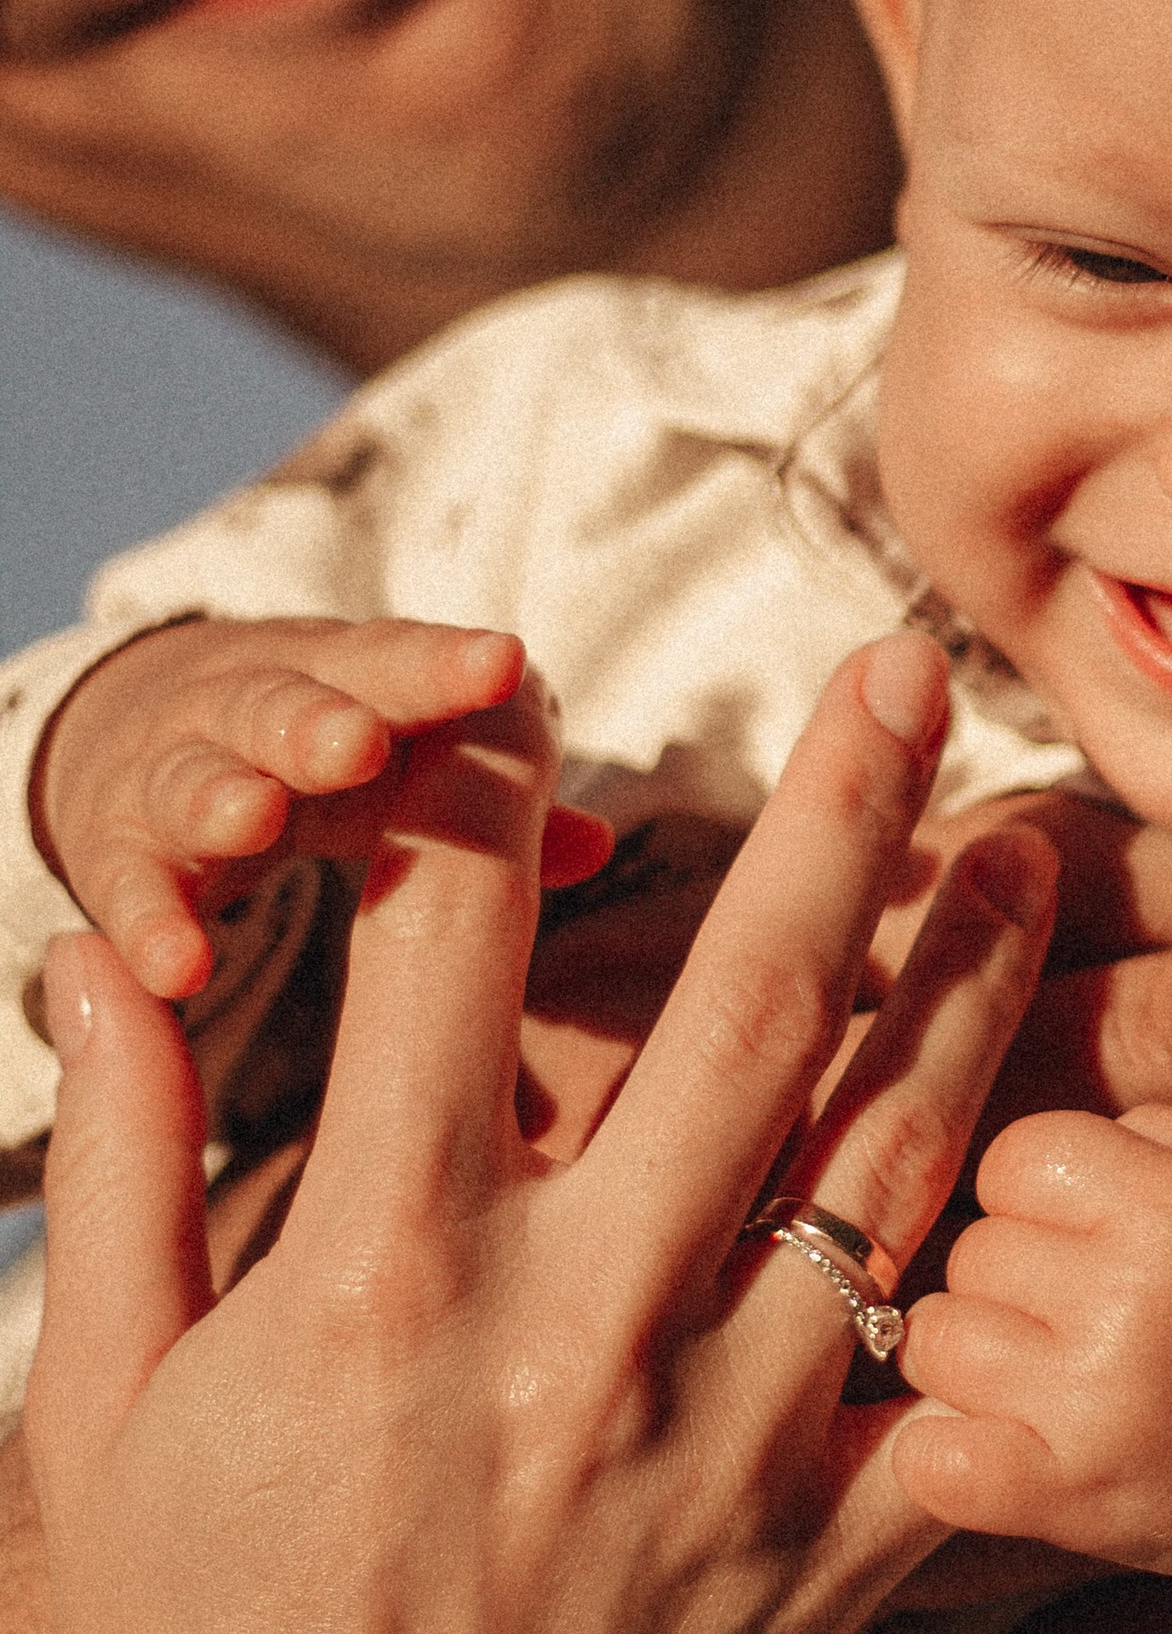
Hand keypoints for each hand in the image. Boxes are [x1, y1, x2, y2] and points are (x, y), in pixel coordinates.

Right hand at [0, 634, 1055, 1633]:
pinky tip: (1091, 1156)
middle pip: (737, 1010)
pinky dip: (1038, 1277)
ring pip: (891, 1162)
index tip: (523, 683)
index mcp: (376, 1278)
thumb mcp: (102, 1418)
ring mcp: (724, 1456)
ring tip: (1024, 849)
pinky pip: (967, 1395)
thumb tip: (104, 951)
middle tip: (910, 670)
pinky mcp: (822, 1574)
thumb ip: (131, 1165)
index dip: (479, 786)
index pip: (442, 953)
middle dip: (833, 811)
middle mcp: (574, 1338)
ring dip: (969, 987)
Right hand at [33, 613, 612, 997]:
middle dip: (320, 724)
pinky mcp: (113, 852)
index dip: (446, 665)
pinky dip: (147, 928)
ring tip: (251, 818)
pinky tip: (178, 971)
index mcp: (340, 682)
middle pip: (281, 707)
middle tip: (360, 742)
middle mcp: (247, 710)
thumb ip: (478, 807)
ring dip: (221, 798)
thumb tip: (595, 843)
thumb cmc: (312, 765)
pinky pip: (126, 889)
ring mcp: (171, 775)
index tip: (505, 662)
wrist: (131, 736)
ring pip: (194, 779)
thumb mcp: (388, 773)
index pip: (394, 665)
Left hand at [896, 1108, 1171, 1590]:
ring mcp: (1094, 1403)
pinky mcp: (1071, 1496)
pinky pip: (933, 1458)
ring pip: (935, 1339)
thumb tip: (1036, 1147)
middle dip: (1011, 1279)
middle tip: (1073, 1317)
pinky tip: (992, 1444)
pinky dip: (942, 1454)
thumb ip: (1158, 1136)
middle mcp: (1131, 1295)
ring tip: (1038, 1378)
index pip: (1016, 1157)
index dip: (1032, 1193)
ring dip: (973, 1358)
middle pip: (975, 1250)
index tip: (1072, 1235)